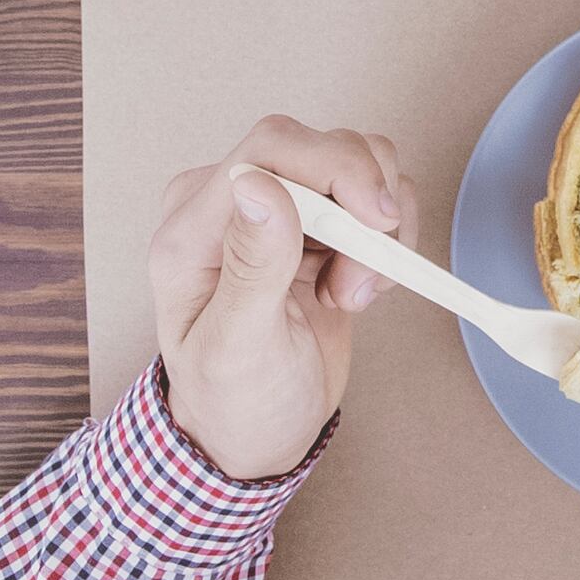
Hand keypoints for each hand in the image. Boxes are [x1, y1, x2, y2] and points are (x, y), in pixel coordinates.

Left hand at [144, 118, 416, 484]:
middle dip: (363, 208)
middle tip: (363, 279)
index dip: (338, 169)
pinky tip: (361, 284)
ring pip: (358, 163)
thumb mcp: (237, 349)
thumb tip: (258, 185)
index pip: (271, 149)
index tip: (378, 222)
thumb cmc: (235, 401)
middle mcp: (228, 207)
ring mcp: (274, 210)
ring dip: (379, 228)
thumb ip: (250, 267)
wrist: (259, 431)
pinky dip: (388, 236)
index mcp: (191, 229)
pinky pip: (374, 192)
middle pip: (321, 148)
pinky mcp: (315, 223)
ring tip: (355, 291)